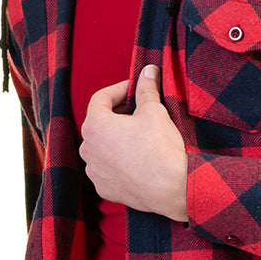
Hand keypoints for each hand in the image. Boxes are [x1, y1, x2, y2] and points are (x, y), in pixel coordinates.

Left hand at [80, 65, 188, 221]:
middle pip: (99, 123)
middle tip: (139, 110)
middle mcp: (88, 148)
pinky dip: (118, 161)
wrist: (172, 188)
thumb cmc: (160, 148)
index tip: (134, 88)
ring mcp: (94, 171)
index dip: (119, 89)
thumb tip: (148, 71)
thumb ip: (146, 89)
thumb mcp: (154, 111)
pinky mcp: (104, 188)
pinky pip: (107, 168)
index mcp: (95, 125)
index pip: (101, 98)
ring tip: (139, 137)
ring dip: (116, 139)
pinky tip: (137, 159)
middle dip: (118, 114)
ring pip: (102, 147)